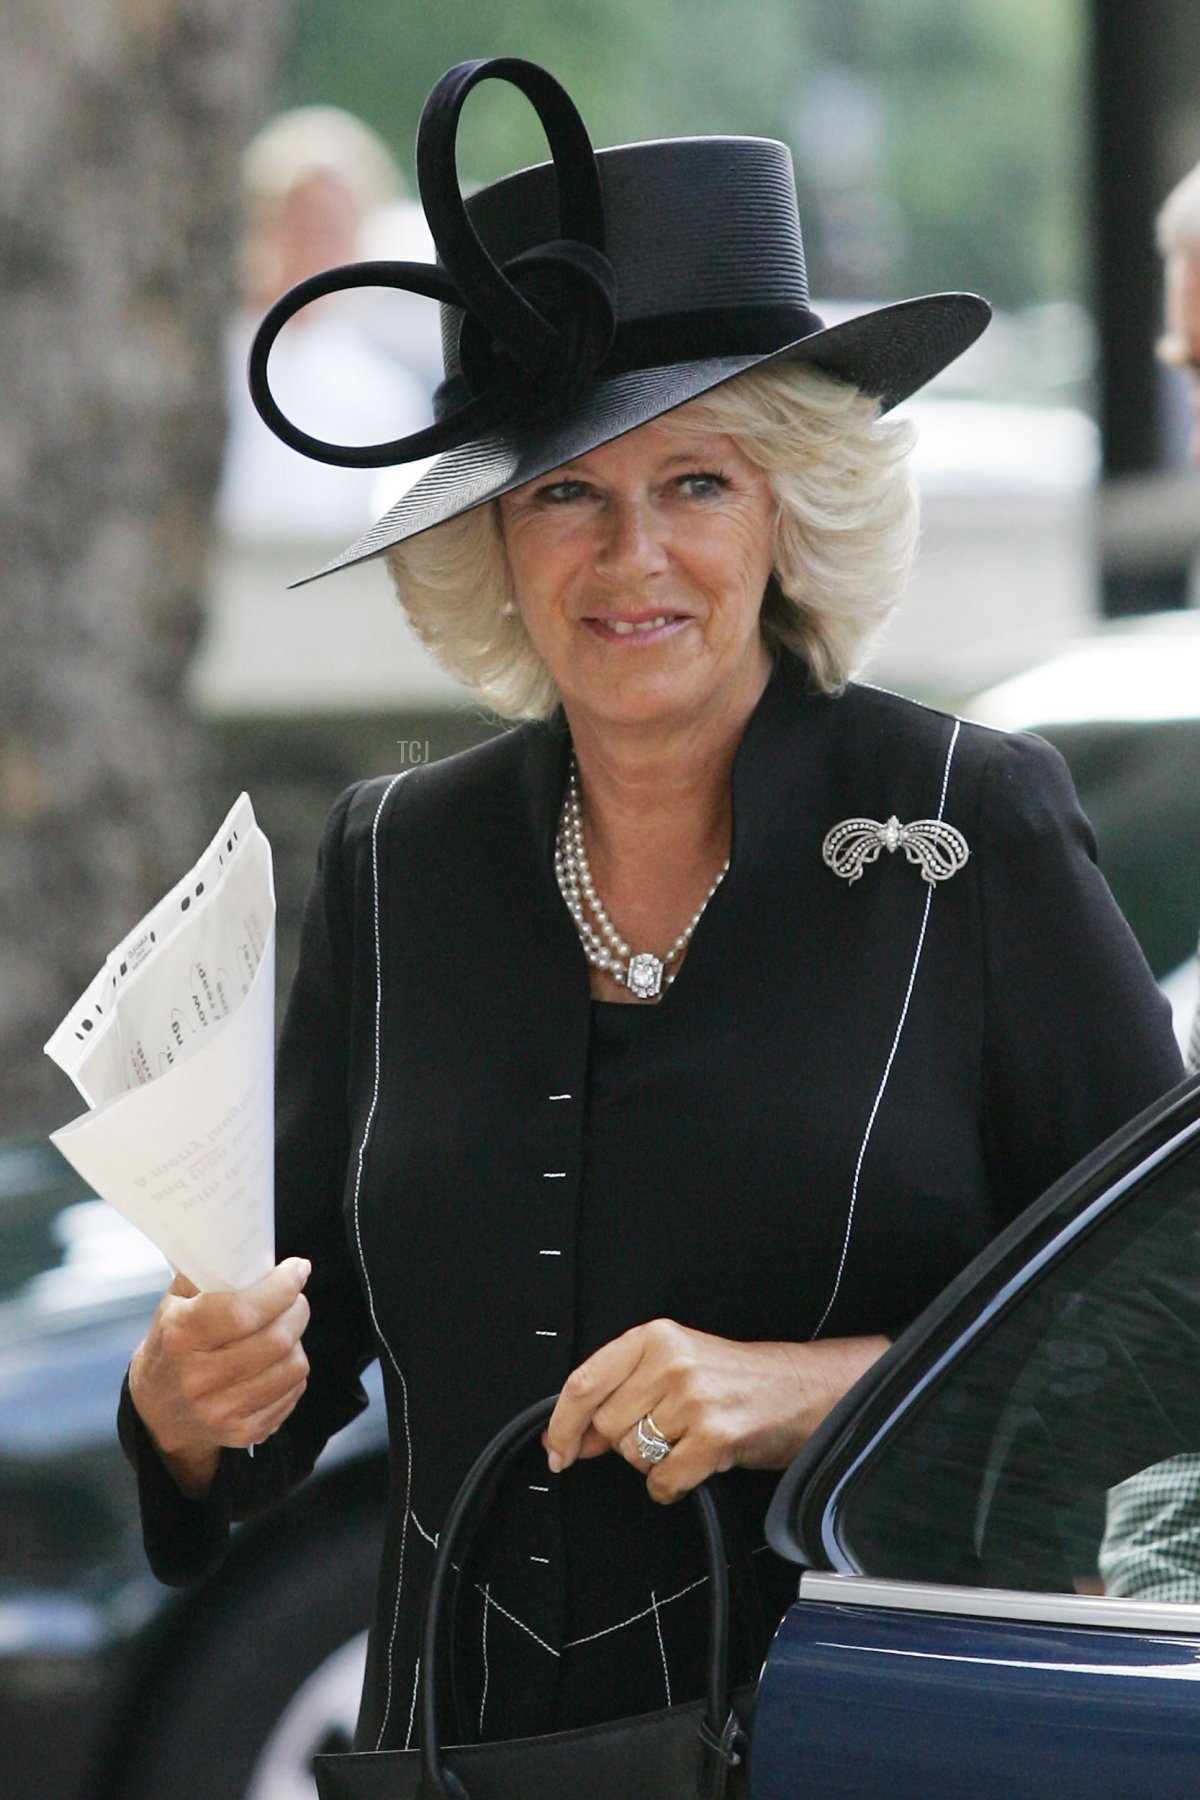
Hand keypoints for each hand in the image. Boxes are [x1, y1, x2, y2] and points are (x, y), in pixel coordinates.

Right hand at [128, 1258, 311, 1496]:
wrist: (157, 1409)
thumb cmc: (173, 1341)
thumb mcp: (175, 1302)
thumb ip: (208, 1274)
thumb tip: (252, 1245)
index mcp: (180, 1336)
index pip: (244, 1311)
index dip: (281, 1288)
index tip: (297, 1270)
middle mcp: (198, 1378)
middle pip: (276, 1339)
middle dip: (297, 1309)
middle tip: (294, 1297)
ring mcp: (220, 1411)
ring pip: (292, 1366)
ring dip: (297, 1340)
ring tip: (283, 1328)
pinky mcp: (242, 1432)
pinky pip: (293, 1392)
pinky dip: (293, 1371)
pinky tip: (277, 1360)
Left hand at [544, 1319, 888, 1502]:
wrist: (802, 1392)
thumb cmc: (737, 1380)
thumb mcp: (675, 1367)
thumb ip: (622, 1393)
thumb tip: (574, 1438)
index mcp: (655, 1337)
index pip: (583, 1383)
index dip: (561, 1426)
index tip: (557, 1452)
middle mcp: (671, 1362)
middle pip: (607, 1427)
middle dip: (626, 1442)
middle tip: (665, 1431)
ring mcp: (693, 1399)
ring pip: (632, 1455)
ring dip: (654, 1462)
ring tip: (688, 1440)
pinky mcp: (714, 1437)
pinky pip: (662, 1481)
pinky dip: (672, 1485)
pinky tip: (696, 1464)